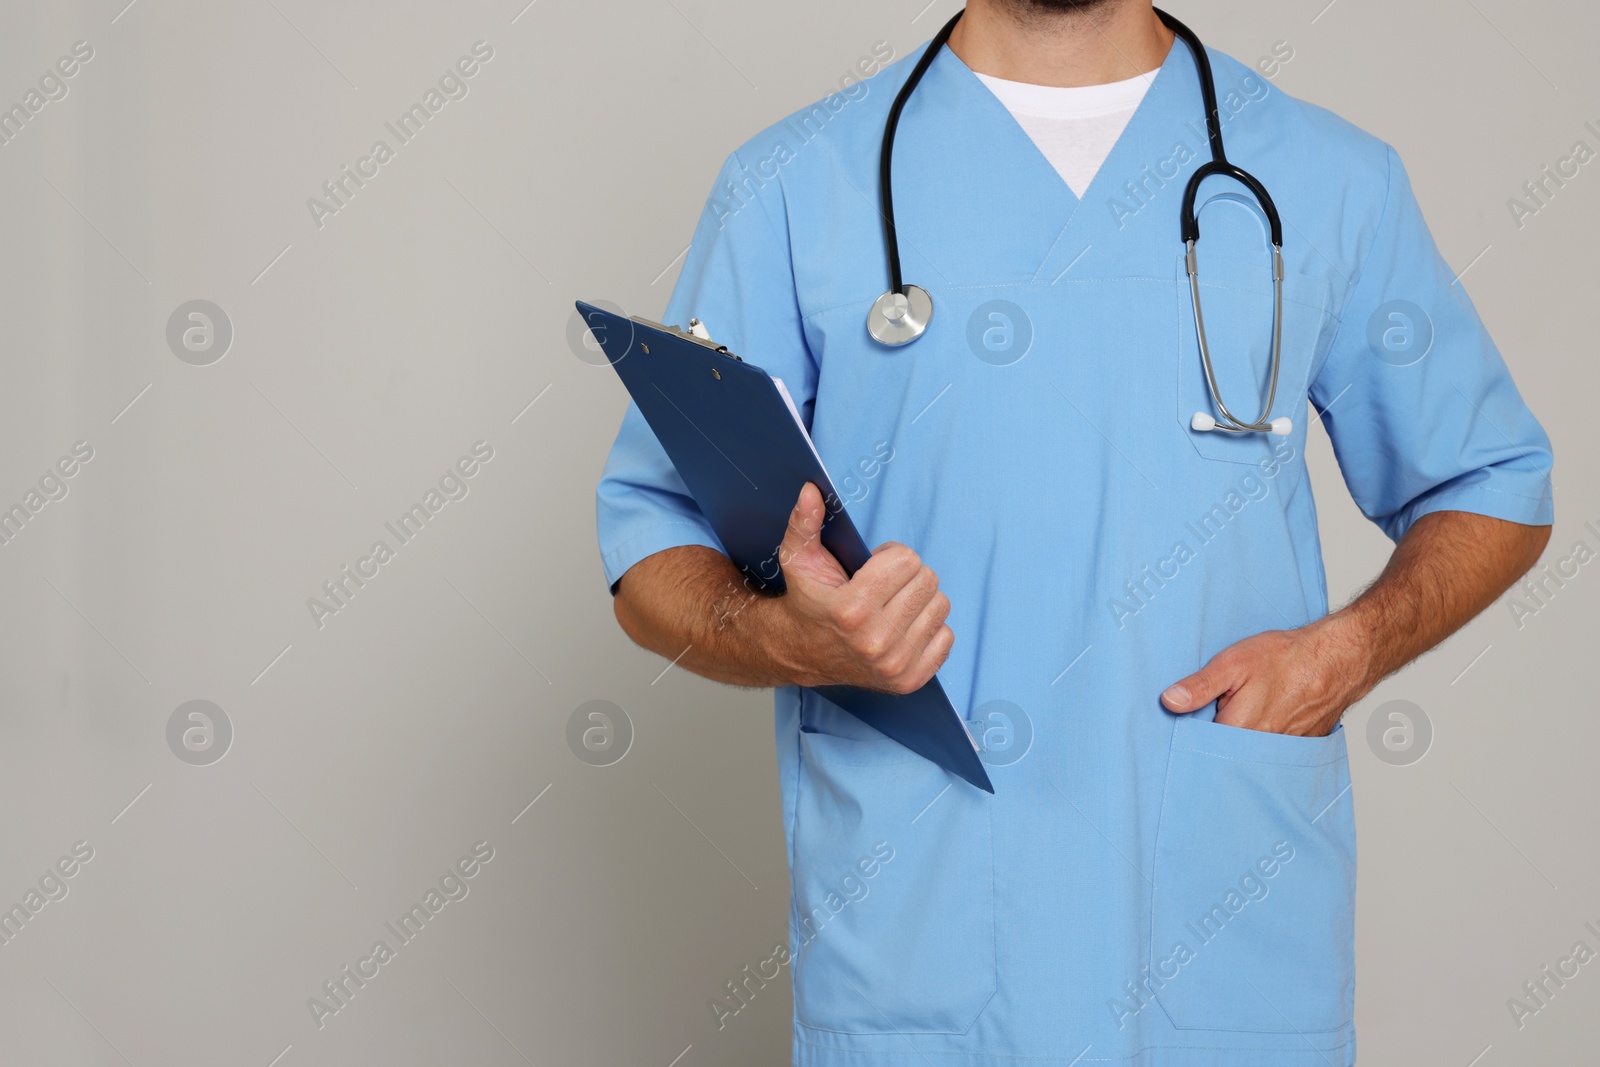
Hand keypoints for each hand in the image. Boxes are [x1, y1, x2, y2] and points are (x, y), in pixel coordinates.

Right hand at [766, 482, 952, 694]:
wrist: (799, 652)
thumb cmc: (807, 601)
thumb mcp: (799, 559)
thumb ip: (805, 523)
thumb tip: (812, 491)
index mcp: (851, 609)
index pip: (907, 560)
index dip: (890, 557)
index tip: (872, 568)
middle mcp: (875, 641)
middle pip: (927, 581)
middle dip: (908, 576)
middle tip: (883, 587)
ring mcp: (894, 664)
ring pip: (941, 606)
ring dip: (919, 601)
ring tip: (892, 606)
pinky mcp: (909, 680)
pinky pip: (947, 637)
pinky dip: (929, 629)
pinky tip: (902, 628)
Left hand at [1158, 617, 1371, 736]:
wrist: (1337, 658)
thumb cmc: (1286, 657)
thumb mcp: (1233, 663)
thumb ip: (1200, 686)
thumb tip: (1170, 701)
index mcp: (1240, 730)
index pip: (1201, 749)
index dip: (1189, 738)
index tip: (1179, 730)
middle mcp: (1262, 747)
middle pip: (1225, 755)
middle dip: (1213, 744)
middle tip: (1212, 720)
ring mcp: (1284, 750)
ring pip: (1249, 754)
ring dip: (1239, 744)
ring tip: (1242, 717)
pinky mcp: (1299, 747)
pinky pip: (1272, 752)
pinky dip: (1263, 742)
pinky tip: (1265, 721)